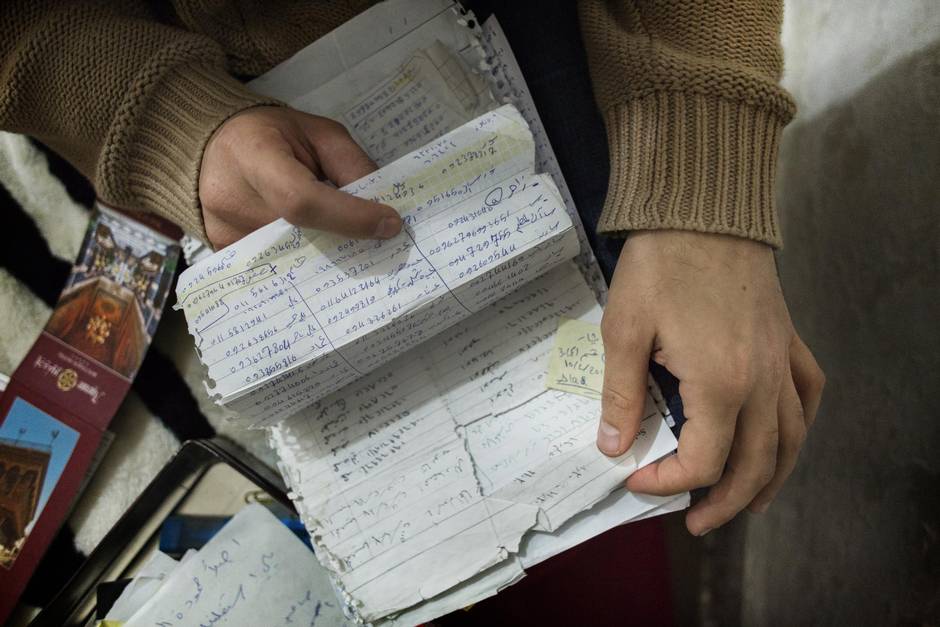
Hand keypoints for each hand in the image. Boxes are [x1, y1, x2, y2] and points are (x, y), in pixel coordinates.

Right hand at [199, 106, 401, 248]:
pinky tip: (320, 251)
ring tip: (349, 245)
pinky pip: (273, 264)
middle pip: (301, 236)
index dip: (350, 217)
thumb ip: (352, 167)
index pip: (302, 201)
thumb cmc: (275, 134)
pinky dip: (303, 261)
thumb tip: (382, 212)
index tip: (389, 224)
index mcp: (254, 155)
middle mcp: (230, 198)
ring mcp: (222, 230)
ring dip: (327, 255)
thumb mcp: (321, 134)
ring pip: (290, 258)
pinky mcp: (223, 250)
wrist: (217, 143)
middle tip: (378, 241)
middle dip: (346, 240)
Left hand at [597, 230, 824, 534]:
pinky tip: (785, 437)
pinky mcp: (787, 340)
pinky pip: (807, 394)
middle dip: (722, 502)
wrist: (704, 209)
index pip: (702, 461)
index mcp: (719, 384)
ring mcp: (780, 361)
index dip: (666, 482)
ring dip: (770, 479)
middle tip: (695, 523)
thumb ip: (622, 396)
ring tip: (745, 504)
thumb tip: (614, 447)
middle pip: (755, 465)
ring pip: (790, 439)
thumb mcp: (623, 329)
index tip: (633, 477)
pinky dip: (798, 426)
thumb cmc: (659, 265)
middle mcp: (760, 382)